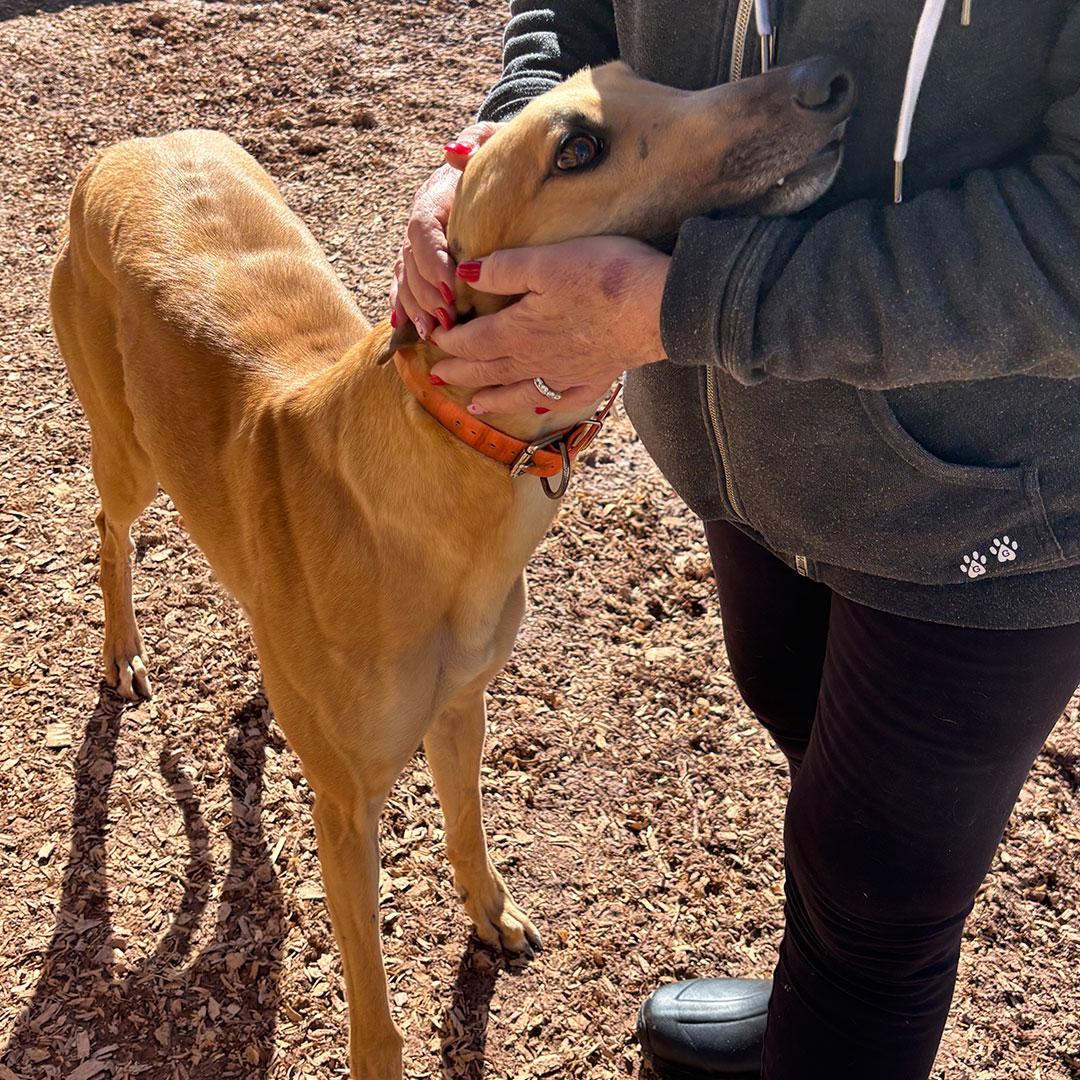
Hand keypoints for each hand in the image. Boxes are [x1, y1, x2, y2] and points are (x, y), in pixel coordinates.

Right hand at [389, 121, 500, 339]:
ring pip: (404, 278)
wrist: (492, 167)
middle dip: (426, 293)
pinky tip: (409, 329)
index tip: (451, 285)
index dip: (432, 260)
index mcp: (434, 199)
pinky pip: (404, 285)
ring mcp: (417, 245)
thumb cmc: (498, 158)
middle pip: (411, 262)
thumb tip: (454, 151)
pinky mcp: (422, 262)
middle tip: (447, 317)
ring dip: (415, 307)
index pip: (423, 231)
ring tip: (432, 332)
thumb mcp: (494, 141)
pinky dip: (405, 307)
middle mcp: (420, 224)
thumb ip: (476, 141)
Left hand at [429, 236, 670, 414]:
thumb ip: (502, 269)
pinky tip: (537, 409)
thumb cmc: (603, 276)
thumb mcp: (545, 261)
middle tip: (437, 378)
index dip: (449, 341)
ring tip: (474, 405)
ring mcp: (566, 375)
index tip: (434, 338)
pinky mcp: (594, 379)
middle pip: (488, 371)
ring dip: (493, 398)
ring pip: (519, 392)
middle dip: (460, 374)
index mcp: (518, 331)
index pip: (472, 341)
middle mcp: (536, 360)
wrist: (658, 308)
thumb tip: (462, 274)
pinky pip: (562, 400)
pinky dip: (543, 406)